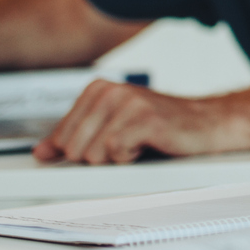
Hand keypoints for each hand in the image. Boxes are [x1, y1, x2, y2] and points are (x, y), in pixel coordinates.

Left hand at [32, 81, 241, 163]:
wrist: (207, 125)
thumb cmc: (162, 128)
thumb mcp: (112, 127)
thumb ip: (74, 137)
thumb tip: (41, 152)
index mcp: (97, 89)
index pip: (62, 138)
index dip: (83, 152)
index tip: (107, 148)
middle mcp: (109, 91)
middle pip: (74, 149)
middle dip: (99, 158)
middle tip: (127, 146)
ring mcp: (127, 102)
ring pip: (92, 154)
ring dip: (117, 159)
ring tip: (138, 145)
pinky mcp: (144, 118)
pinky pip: (115, 152)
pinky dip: (130, 158)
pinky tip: (146, 146)